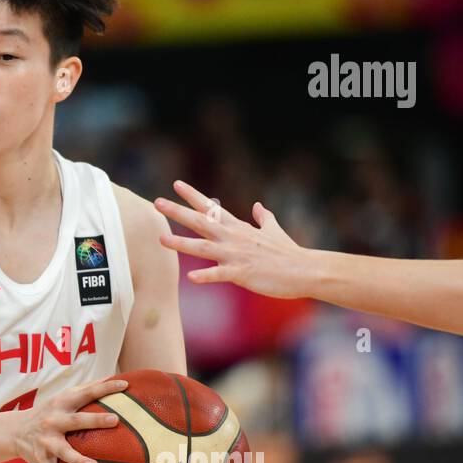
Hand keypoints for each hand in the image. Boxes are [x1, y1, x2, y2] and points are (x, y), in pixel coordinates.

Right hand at [12, 377, 127, 462]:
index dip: (106, 388)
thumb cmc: (49, 412)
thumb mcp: (63, 398)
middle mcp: (54, 420)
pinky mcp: (41, 458)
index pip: (87, 393)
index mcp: (63, 403)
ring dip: (79, 459)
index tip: (124, 386)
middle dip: (95, 420)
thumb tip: (114, 379)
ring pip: (64, 451)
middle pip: (76, 420)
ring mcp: (47, 441)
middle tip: (115, 420)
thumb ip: (86, 390)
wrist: (15, 430)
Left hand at [153, 179, 309, 298]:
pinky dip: (206, 276)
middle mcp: (233, 238)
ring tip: (161, 238)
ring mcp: (236, 255)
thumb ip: (263, 217)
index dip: (192, 196)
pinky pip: (220, 274)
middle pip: (200, 222)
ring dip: (181, 243)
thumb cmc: (288, 252)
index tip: (176, 184)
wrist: (305, 270)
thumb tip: (258, 205)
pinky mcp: (242, 273)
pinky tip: (190, 278)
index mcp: (238, 228)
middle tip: (157, 202)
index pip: (211, 208)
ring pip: (204, 247)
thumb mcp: (274, 230)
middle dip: (177, 212)